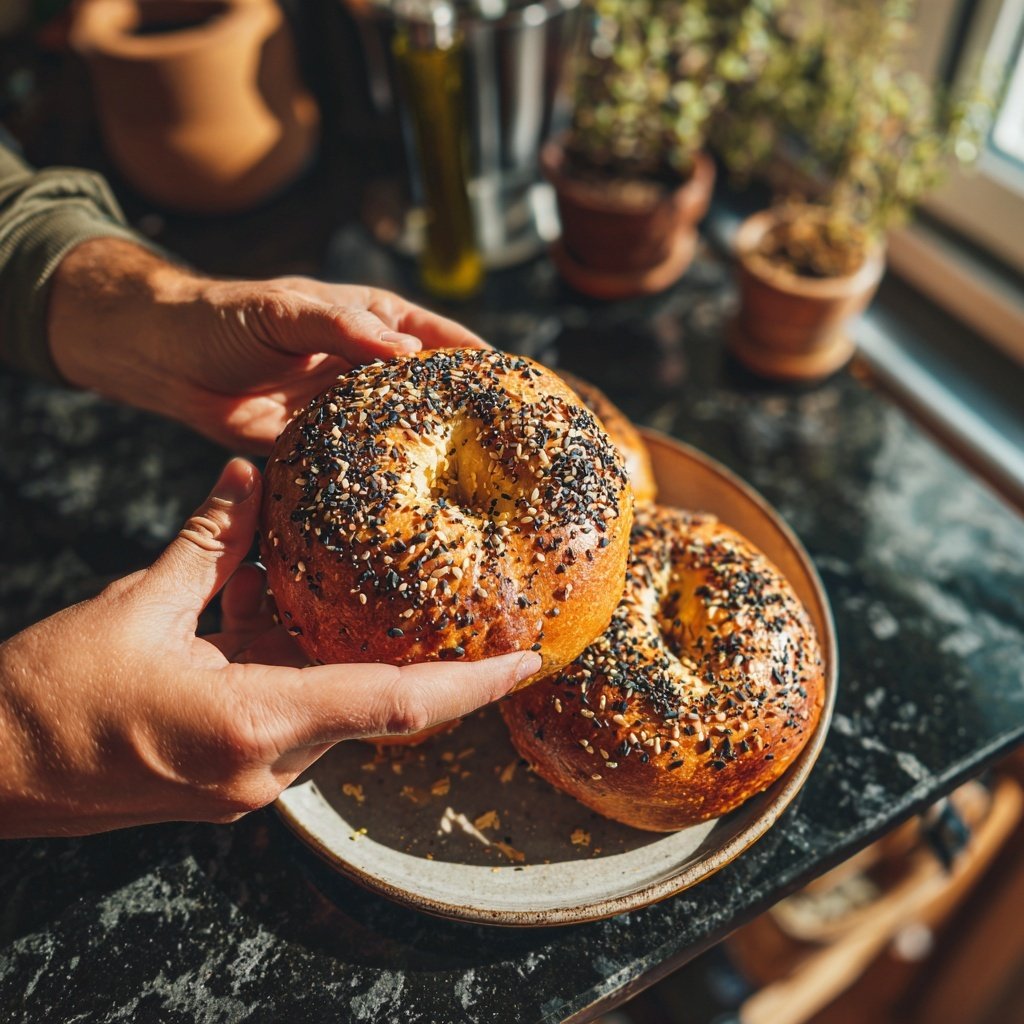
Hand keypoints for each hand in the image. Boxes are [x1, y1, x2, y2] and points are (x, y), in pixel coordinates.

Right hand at [0, 459, 539, 837]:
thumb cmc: (53, 697)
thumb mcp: (139, 603)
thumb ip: (210, 540)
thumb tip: (250, 476)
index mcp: (255, 723)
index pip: (395, 705)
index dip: (470, 684)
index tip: (526, 662)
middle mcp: (268, 765)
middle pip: (380, 709)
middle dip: (433, 667)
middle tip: (488, 622)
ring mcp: (253, 779)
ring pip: (339, 708)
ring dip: (360, 656)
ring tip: (396, 601)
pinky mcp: (236, 775)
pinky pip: (299, 715)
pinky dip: (309, 665)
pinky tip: (293, 612)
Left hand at [48, 239, 486, 451]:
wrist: (167, 361)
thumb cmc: (225, 318)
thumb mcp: (284, 311)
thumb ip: (343, 326)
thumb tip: (408, 351)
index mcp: (374, 323)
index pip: (444, 340)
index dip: (485, 363)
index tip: (525, 392)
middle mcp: (372, 368)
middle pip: (435, 394)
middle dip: (471, 420)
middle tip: (511, 457)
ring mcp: (352, 410)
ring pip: (406, 435)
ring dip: (434, 459)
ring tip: (476, 492)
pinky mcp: (326, 447)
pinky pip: (365, 466)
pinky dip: (387, 483)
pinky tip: (411, 509)